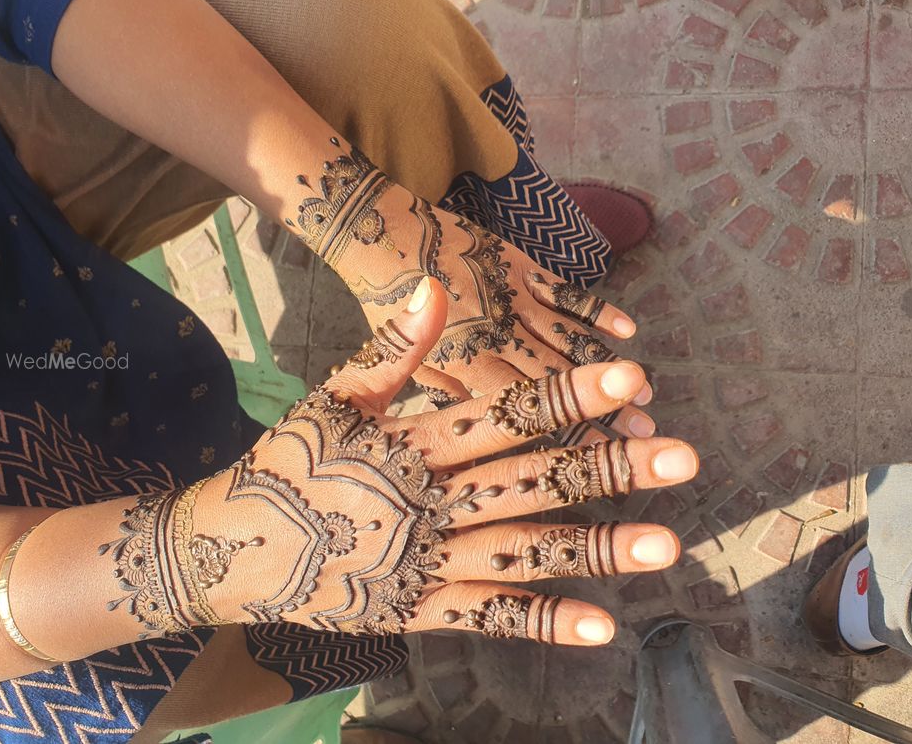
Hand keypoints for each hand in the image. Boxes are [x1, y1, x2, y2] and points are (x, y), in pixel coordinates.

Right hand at [103, 278, 698, 645]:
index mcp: (411, 442)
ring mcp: (423, 561)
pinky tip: (601, 625)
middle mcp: (427, 502)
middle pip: (530, 482)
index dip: (567, 397)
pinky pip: (485, 616)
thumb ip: (392, 347)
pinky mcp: (415, 611)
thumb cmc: (289, 462)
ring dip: (597, 549)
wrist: (228, 546)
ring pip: (522, 551)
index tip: (629, 381)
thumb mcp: (334, 395)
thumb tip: (436, 287)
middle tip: (682, 458)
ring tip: (668, 546)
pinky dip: (541, 622)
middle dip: (608, 468)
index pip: (503, 415)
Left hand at [336, 185, 654, 439]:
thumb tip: (479, 424)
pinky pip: (564, 292)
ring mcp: (511, 300)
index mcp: (464, 365)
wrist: (381, 235)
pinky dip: (596, 309)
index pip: (522, 411)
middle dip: (604, 409)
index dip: (563, 434)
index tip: (599, 459)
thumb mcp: (403, 359)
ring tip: (645, 392)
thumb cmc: (386, 303)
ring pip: (567, 339)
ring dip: (608, 366)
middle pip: (557, 380)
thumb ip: (446, 392)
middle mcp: (495, 336)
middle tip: (646, 435)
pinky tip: (627, 330)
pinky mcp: (519, 268)